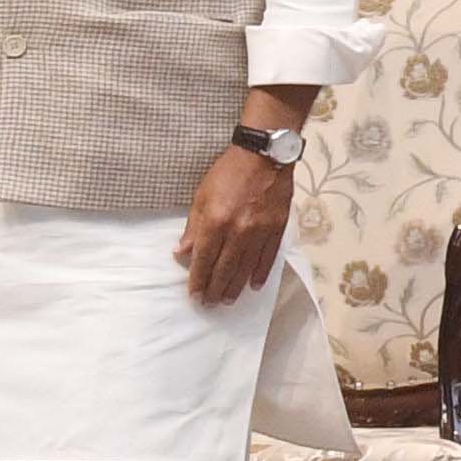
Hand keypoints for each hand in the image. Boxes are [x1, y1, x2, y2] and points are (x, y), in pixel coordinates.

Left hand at [174, 146, 292, 308]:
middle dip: (215, 288)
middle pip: (225, 268)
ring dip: (236, 286)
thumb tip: (183, 252)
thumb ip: (194, 227)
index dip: (198, 279)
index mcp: (216, 221)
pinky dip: (260, 272)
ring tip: (229, 300)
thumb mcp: (202, 196)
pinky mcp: (277, 228)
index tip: (194, 294)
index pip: (204, 259)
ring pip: (246, 267)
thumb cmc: (228, 173)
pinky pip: (268, 256)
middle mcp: (238, 230)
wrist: (265, 156)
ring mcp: (260, 231)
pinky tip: (254, 284)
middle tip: (210, 303)